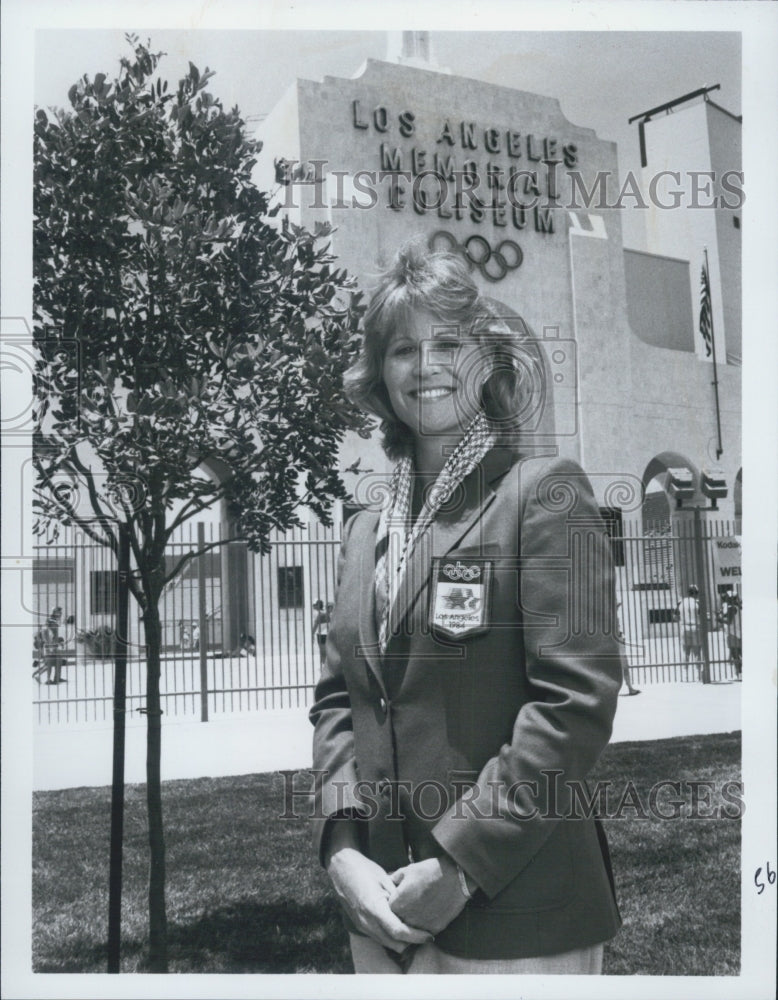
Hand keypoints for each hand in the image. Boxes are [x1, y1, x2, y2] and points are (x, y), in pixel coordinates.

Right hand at [325, 825, 432, 952]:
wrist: (341, 869)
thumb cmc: (365, 869)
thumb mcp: (385, 879)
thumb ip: (398, 897)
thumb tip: (416, 910)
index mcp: (374, 908)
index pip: (399, 932)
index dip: (416, 936)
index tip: (430, 935)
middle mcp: (367, 922)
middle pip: (395, 944)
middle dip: (411, 942)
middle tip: (424, 932)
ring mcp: (362, 926)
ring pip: (387, 944)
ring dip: (401, 941)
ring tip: (414, 929)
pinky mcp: (360, 926)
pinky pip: (379, 938)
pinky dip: (391, 937)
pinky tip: (399, 925)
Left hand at [389, 856, 469, 935]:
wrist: (454, 877)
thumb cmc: (429, 871)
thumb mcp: (408, 870)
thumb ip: (395, 879)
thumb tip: (389, 882)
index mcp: (396, 904)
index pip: (388, 909)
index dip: (394, 902)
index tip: (401, 896)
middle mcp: (405, 919)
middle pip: (399, 921)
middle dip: (403, 913)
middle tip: (412, 902)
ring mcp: (420, 926)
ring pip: (411, 929)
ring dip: (414, 921)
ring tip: (422, 908)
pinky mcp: (434, 930)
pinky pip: (425, 932)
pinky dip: (426, 925)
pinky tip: (430, 913)